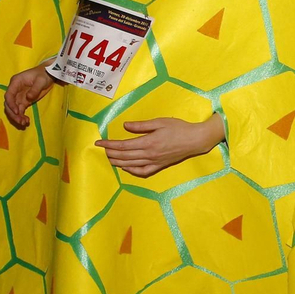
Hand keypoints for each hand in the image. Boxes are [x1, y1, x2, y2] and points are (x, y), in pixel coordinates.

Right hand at [4, 65, 56, 127]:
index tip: (17, 112)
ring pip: (13, 108)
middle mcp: (15, 90)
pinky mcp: (24, 101)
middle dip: (13, 113)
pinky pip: (20, 110)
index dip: (11, 104)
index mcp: (16, 82)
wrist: (48, 75)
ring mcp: (19, 96)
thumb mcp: (41, 80)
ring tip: (24, 123)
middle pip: (9, 103)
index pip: (9, 94)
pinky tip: (26, 121)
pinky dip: (21, 116)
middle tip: (20, 121)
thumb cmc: (43, 75)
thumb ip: (35, 89)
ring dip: (17, 116)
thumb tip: (28, 97)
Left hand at [96, 115, 223, 177]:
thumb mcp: (160, 122)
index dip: (110, 144)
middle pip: (125, 156)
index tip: (99, 142)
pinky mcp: (159, 166)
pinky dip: (132, 171)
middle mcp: (149, 154)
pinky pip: (143, 171)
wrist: (195, 140)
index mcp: (148, 142)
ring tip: (109, 158)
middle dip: (111, 153)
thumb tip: (125, 126)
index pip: (123, 145)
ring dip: (118, 162)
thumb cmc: (179, 128)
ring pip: (131, 164)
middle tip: (102, 149)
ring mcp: (154, 162)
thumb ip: (141, 125)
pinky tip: (125, 168)